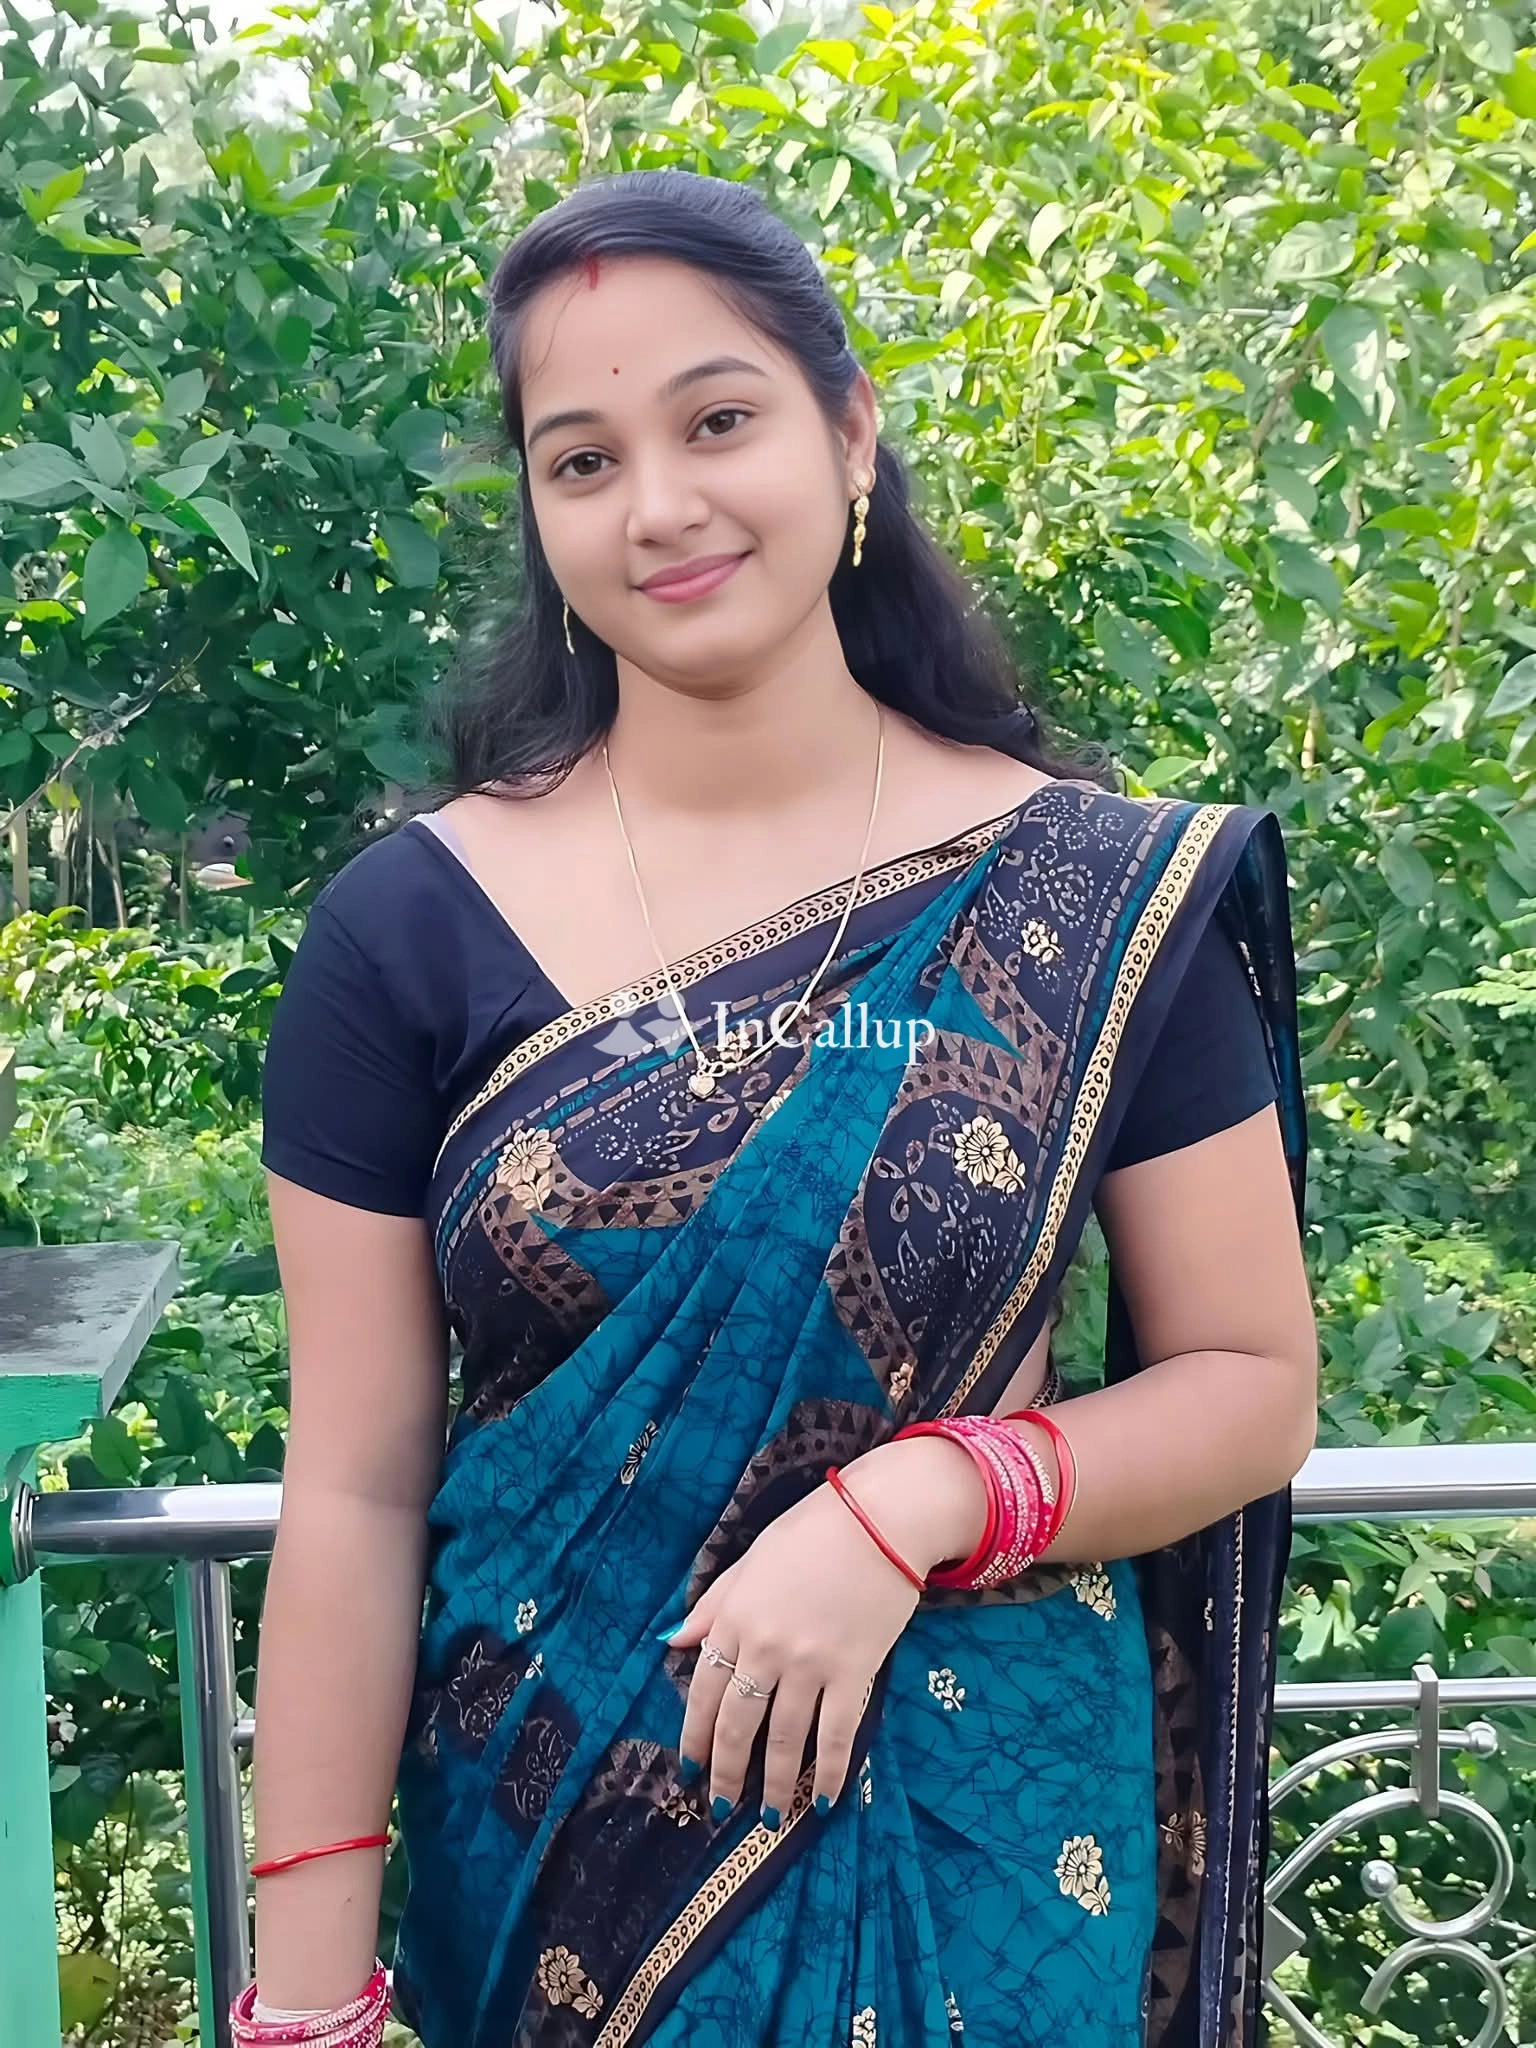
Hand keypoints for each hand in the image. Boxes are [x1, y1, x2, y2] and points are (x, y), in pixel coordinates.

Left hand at [664, 1437, 985, 1826]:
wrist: (882, 1519)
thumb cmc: (815, 1530)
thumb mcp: (752, 1560)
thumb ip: (714, 1604)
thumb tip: (675, 1640)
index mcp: (735, 1617)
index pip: (704, 1689)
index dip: (695, 1734)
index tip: (690, 1767)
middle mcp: (765, 1648)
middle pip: (737, 1725)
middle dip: (726, 1773)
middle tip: (720, 1807)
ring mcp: (810, 1664)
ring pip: (783, 1740)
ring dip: (773, 1786)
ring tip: (766, 1819)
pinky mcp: (853, 1673)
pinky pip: (835, 1735)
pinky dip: (827, 1772)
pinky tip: (820, 1800)